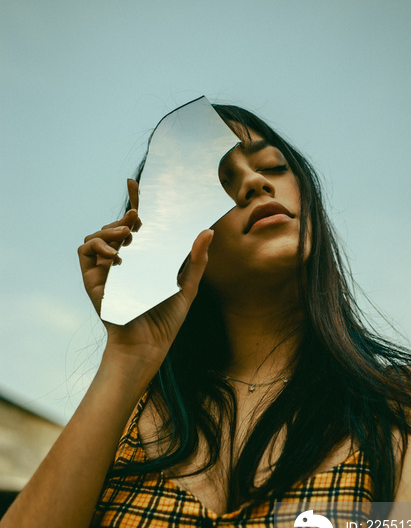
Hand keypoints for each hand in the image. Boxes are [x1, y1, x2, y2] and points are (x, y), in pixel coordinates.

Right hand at [78, 178, 213, 370]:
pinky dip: (97, 245)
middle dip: (125, 214)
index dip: (134, 201)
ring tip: (129, 236)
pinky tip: (117, 256)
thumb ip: (197, 259)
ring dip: (111, 227)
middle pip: (116, 224)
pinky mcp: (93, 278)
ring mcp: (106, 268)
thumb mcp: (188, 285)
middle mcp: (124, 259)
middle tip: (138, 216)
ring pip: (98, 233)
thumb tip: (208, 232)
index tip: (134, 183)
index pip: (137, 224)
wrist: (148, 344)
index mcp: (145, 257)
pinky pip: (85, 250)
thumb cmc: (166, 318)